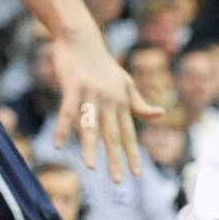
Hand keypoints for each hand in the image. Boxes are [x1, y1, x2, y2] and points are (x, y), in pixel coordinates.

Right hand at [51, 31, 162, 183]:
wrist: (82, 38)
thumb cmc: (103, 64)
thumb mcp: (125, 83)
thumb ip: (139, 103)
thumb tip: (160, 114)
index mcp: (122, 102)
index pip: (129, 134)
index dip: (132, 154)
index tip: (136, 174)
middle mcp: (109, 100)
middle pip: (113, 135)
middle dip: (116, 159)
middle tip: (118, 181)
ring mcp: (91, 94)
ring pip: (91, 126)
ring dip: (91, 148)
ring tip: (91, 167)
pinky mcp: (74, 86)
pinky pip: (68, 111)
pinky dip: (63, 127)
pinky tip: (58, 144)